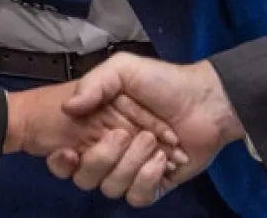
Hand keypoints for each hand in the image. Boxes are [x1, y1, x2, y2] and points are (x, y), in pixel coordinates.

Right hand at [47, 54, 243, 206]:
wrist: (205, 101)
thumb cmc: (164, 82)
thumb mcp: (124, 69)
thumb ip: (92, 84)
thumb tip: (67, 108)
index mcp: (96, 127)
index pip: (65, 156)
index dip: (62, 161)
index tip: (71, 151)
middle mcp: (109, 152)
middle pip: (85, 177)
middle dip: (102, 158)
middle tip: (123, 134)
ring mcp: (131, 170)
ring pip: (111, 187)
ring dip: (131, 164)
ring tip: (153, 141)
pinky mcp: (152, 184)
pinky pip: (137, 197)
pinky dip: (147, 178)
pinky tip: (162, 160)